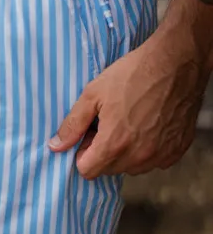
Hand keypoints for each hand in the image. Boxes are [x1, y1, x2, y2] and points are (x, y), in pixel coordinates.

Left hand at [48, 31, 207, 178]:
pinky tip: (149, 125)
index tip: (89, 134)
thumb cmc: (133, 74)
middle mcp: (139, 156)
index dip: (83, 152)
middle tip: (109, 124)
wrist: (176, 62)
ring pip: (132, 168)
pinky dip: (148, 149)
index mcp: (115, 144)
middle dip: (103, 152)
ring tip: (129, 123)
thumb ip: (73, 124)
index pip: (88, 171)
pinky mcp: (177, 150)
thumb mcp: (93, 94)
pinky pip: (155, 161)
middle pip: (109, 170)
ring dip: (126, 153)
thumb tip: (56, 146)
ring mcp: (161, 155)